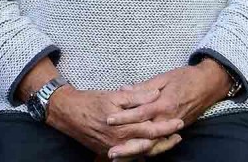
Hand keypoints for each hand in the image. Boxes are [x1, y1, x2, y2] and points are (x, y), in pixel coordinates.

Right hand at [47, 85, 183, 157]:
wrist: (68, 113)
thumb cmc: (91, 101)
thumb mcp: (115, 95)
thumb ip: (137, 96)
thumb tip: (156, 94)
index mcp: (122, 126)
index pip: (150, 129)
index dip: (166, 126)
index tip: (179, 121)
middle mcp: (118, 141)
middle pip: (148, 145)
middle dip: (165, 141)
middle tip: (179, 135)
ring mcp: (112, 149)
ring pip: (139, 152)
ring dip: (156, 147)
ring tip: (169, 141)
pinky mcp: (107, 151)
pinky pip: (128, 155)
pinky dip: (141, 152)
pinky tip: (150, 146)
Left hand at [105, 59, 230, 157]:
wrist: (209, 84)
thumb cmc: (186, 77)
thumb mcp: (164, 77)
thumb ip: (144, 87)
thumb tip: (123, 89)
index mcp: (164, 103)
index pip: (140, 113)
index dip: (124, 117)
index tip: (108, 120)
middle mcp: (168, 118)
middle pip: (145, 135)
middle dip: (128, 145)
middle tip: (111, 151)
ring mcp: (173, 126)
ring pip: (153, 144)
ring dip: (137, 152)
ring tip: (121, 158)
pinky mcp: (178, 129)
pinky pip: (162, 143)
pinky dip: (150, 150)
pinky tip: (138, 154)